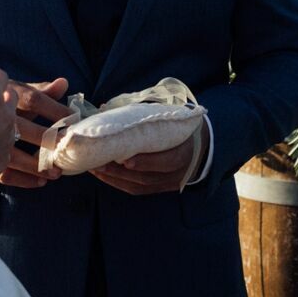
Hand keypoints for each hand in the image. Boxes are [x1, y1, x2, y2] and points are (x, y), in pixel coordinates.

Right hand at [0, 74, 69, 188]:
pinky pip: (6, 174)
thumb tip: (64, 83)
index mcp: (6, 95)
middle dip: (50, 140)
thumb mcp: (15, 90)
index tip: (75, 118)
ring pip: (17, 156)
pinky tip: (40, 181)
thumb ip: (39, 90)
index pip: (35, 99)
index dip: (57, 110)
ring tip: (57, 172)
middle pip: (29, 130)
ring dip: (38, 165)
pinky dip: (23, 180)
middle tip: (68, 146)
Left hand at [92, 122, 210, 194]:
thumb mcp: (171, 118)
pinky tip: (104, 175)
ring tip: (95, 168)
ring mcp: (170, 182)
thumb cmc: (180, 126)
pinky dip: (119, 183)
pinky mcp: (161, 188)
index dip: (146, 162)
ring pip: (140, 185)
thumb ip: (146, 114)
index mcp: (186, 150)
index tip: (125, 159)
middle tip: (98, 162)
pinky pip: (138, 190)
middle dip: (120, 172)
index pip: (168, 160)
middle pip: (148, 176)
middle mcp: (179, 171)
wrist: (202, 146)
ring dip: (115, 178)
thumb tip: (107, 107)